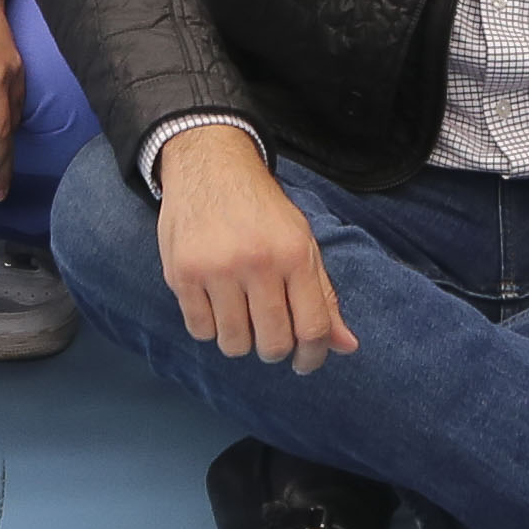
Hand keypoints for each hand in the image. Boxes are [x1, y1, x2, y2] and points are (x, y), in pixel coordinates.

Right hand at [155, 124, 356, 369]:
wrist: (209, 166)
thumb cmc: (261, 210)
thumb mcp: (302, 241)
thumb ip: (323, 295)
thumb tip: (346, 346)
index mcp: (294, 253)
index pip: (313, 328)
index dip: (313, 356)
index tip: (305, 362)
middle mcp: (257, 262)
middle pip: (272, 343)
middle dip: (274, 349)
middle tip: (268, 334)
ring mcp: (216, 268)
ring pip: (233, 343)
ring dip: (240, 339)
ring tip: (240, 314)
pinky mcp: (182, 273)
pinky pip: (199, 330)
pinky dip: (210, 327)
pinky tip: (215, 303)